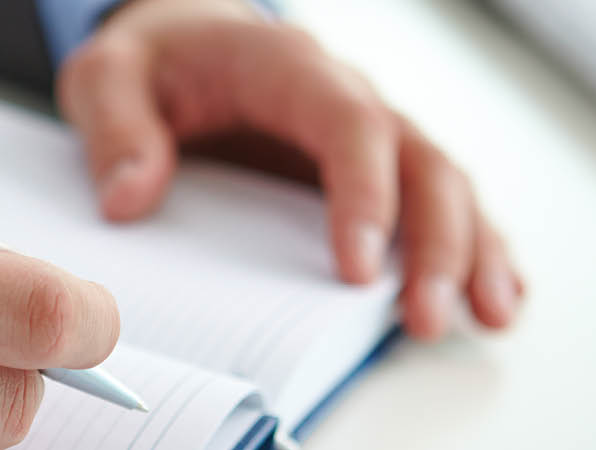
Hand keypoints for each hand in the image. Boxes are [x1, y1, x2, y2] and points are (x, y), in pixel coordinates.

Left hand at [57, 0, 522, 338]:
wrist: (180, 42)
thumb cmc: (150, 60)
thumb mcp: (107, 76)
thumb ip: (116, 128)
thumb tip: (130, 200)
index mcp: (285, 66)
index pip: (347, 123)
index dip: (364, 194)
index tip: (356, 270)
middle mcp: (342, 96)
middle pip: (418, 160)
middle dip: (436, 242)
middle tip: (423, 318)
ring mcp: (363, 133)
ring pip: (441, 182)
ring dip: (469, 251)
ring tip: (485, 317)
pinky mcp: (365, 169)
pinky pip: (430, 201)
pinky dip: (466, 246)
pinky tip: (487, 296)